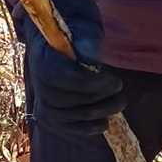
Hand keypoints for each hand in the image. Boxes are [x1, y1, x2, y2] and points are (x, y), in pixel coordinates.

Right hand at [23, 0, 124, 136]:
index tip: (116, 81)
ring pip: (76, 116)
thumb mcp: (80, 32)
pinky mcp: (49, 118)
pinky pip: (69, 129)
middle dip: (104, 98)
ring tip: (118, 102)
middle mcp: (40, 85)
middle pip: (75, 101)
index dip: (96, 84)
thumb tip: (90, 55)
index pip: (71, 80)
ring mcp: (43, 103)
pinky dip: (89, 128)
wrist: (54, 48)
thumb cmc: (73, 38)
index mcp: (45, 62)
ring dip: (102, 111)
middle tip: (121, 91)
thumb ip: (86, 43)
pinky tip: (104, 122)